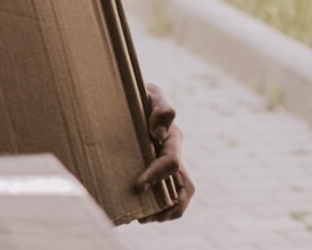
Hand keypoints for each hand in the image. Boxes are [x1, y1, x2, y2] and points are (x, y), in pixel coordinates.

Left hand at [135, 83, 193, 221]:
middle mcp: (174, 150)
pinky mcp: (159, 165)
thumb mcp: (149, 91)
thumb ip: (160, 107)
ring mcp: (169, 159)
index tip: (139, 186)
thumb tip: (158, 133)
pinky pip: (172, 193)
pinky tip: (143, 214)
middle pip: (184, 186)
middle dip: (167, 204)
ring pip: (182, 193)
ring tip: (144, 219)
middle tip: (142, 216)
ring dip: (167, 211)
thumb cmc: (137, 91)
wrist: (128, 93)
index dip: (157, 175)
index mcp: (171, 135)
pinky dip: (163, 208)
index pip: (171, 163)